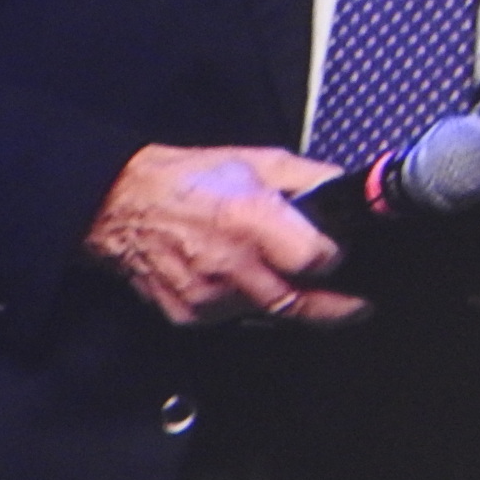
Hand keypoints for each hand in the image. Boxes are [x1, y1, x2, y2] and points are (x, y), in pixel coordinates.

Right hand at [84, 143, 368, 325]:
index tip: (340, 254)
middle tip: (357, 306)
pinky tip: (243, 280)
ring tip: (289, 279)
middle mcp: (233, 265)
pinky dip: (247, 303)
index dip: (335, 257)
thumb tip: (344, 188)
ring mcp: (209, 297)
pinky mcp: (189, 316)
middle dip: (334, 307)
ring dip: (285, 299)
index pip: (316, 259)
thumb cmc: (190, 179)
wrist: (122, 206)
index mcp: (252, 220)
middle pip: (300, 302)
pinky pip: (234, 318)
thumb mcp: (259, 161)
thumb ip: (308, 177)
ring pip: (268, 313)